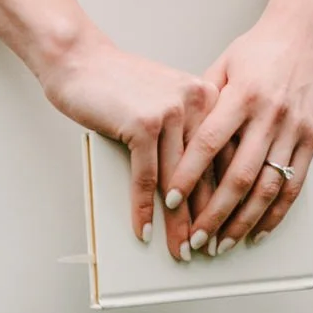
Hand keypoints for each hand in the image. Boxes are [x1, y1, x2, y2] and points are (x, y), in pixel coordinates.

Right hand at [37, 32, 213, 259]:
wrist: (83, 62)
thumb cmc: (123, 85)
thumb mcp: (166, 101)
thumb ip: (186, 131)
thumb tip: (198, 184)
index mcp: (207, 95)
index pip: (225, 153)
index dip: (227, 194)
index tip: (228, 224)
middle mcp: (196, 100)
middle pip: (206, 171)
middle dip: (206, 216)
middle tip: (209, 247)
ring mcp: (170, 111)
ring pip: (178, 180)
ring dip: (177, 222)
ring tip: (180, 249)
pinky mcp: (143, 123)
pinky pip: (146, 177)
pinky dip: (144, 208)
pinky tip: (144, 230)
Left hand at [166, 0, 312, 255]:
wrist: (309, 29)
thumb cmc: (260, 46)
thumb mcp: (225, 65)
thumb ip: (206, 102)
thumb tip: (179, 140)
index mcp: (243, 94)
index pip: (210, 143)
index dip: (189, 175)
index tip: (171, 200)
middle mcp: (270, 114)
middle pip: (239, 176)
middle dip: (214, 215)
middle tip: (195, 241)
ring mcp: (295, 128)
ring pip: (268, 187)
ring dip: (244, 223)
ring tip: (223, 245)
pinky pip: (294, 184)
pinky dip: (276, 214)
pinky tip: (259, 232)